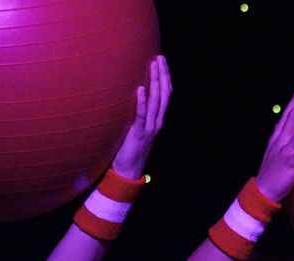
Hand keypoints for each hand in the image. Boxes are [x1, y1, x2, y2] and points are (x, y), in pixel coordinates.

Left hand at [111, 55, 171, 178]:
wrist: (129, 170)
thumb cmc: (128, 148)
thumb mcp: (135, 127)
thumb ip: (136, 113)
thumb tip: (129, 96)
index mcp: (157, 119)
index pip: (166, 95)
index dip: (165, 77)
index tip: (162, 61)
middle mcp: (157, 122)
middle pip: (164, 94)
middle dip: (163, 75)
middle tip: (160, 58)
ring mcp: (150, 128)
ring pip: (157, 102)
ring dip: (155, 82)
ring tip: (153, 66)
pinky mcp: (139, 133)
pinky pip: (141, 115)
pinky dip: (141, 102)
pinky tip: (140, 89)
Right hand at [255, 83, 293, 201]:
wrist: (263, 190)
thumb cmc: (270, 172)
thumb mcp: (271, 150)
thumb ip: (276, 136)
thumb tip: (278, 124)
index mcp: (276, 137)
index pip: (287, 113)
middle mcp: (280, 141)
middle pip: (293, 117)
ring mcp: (286, 151)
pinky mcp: (291, 163)